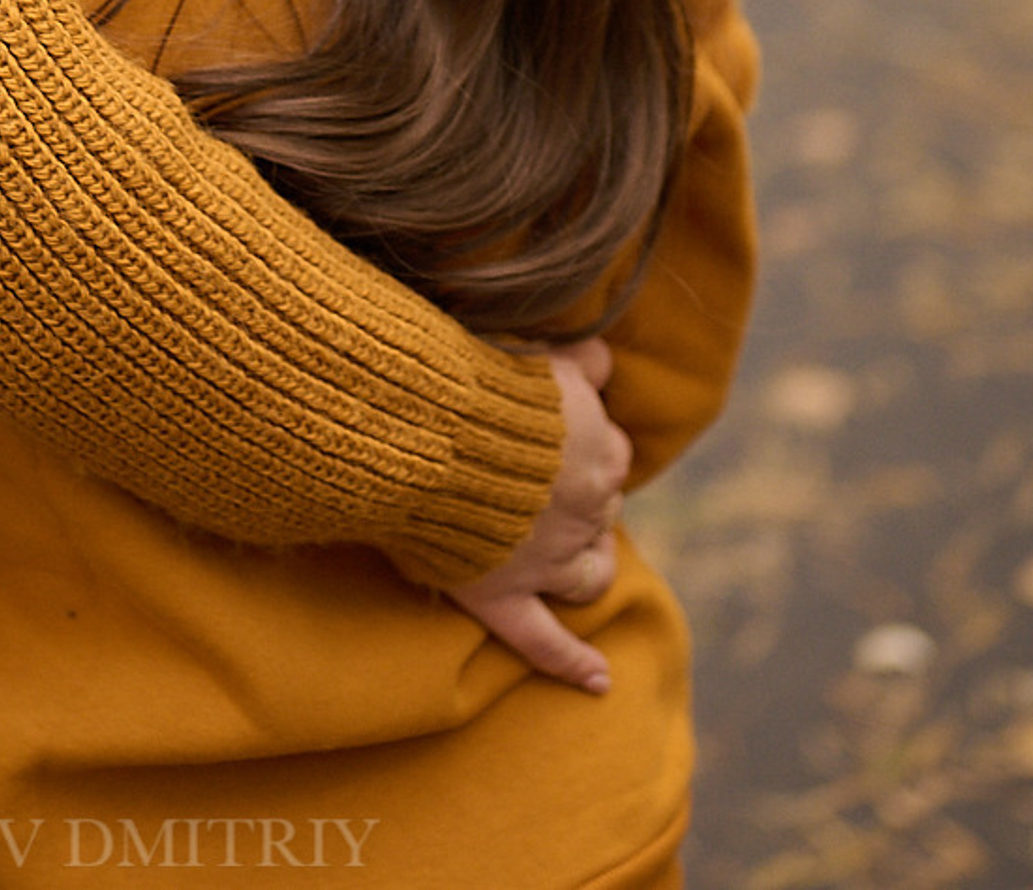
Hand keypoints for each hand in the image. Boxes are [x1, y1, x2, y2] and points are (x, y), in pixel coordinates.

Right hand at [443, 338, 630, 694]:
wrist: (422, 428)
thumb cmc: (472, 379)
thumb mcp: (539, 350)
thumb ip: (581, 357)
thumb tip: (604, 358)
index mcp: (595, 449)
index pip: (610, 450)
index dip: (582, 443)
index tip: (554, 436)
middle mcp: (584, 508)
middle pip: (602, 510)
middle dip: (580, 500)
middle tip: (540, 484)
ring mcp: (547, 559)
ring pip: (591, 573)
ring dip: (588, 565)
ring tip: (570, 559)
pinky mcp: (503, 595)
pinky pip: (545, 641)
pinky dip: (573, 663)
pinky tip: (600, 682)